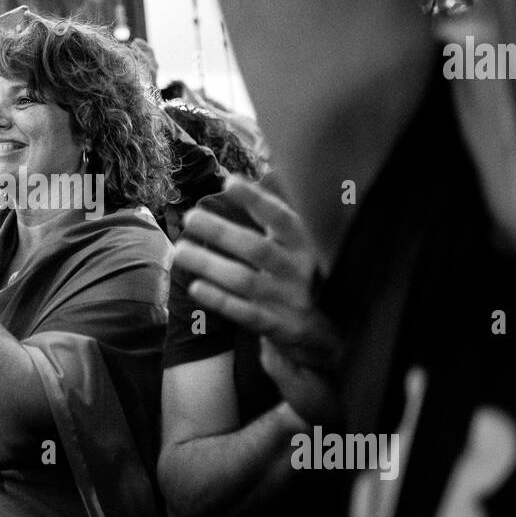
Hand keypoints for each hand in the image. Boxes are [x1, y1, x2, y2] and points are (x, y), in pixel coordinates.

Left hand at [172, 176, 340, 421]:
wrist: (335, 335)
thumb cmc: (307, 280)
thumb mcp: (302, 248)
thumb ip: (279, 220)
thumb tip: (245, 181)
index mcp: (307, 245)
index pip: (282, 218)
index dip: (257, 199)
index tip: (230, 182)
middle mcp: (300, 271)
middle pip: (256, 248)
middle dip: (221, 231)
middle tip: (190, 217)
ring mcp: (290, 300)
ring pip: (245, 280)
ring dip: (210, 264)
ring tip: (180, 251)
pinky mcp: (282, 328)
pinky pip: (246, 314)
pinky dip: (220, 300)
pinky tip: (195, 287)